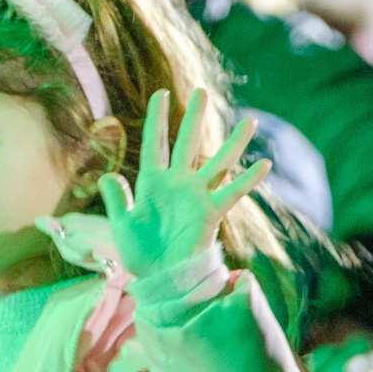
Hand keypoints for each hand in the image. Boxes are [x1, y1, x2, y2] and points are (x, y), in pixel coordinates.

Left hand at [100, 90, 270, 285]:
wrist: (160, 279)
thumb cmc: (140, 254)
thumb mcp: (121, 224)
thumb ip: (116, 198)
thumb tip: (108, 175)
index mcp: (151, 183)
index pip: (155, 143)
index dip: (157, 118)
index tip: (161, 93)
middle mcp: (177, 184)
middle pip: (187, 144)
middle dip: (195, 118)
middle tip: (202, 92)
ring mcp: (196, 197)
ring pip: (217, 163)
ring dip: (233, 143)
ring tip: (250, 122)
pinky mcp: (211, 213)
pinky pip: (232, 193)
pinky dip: (248, 180)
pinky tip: (264, 165)